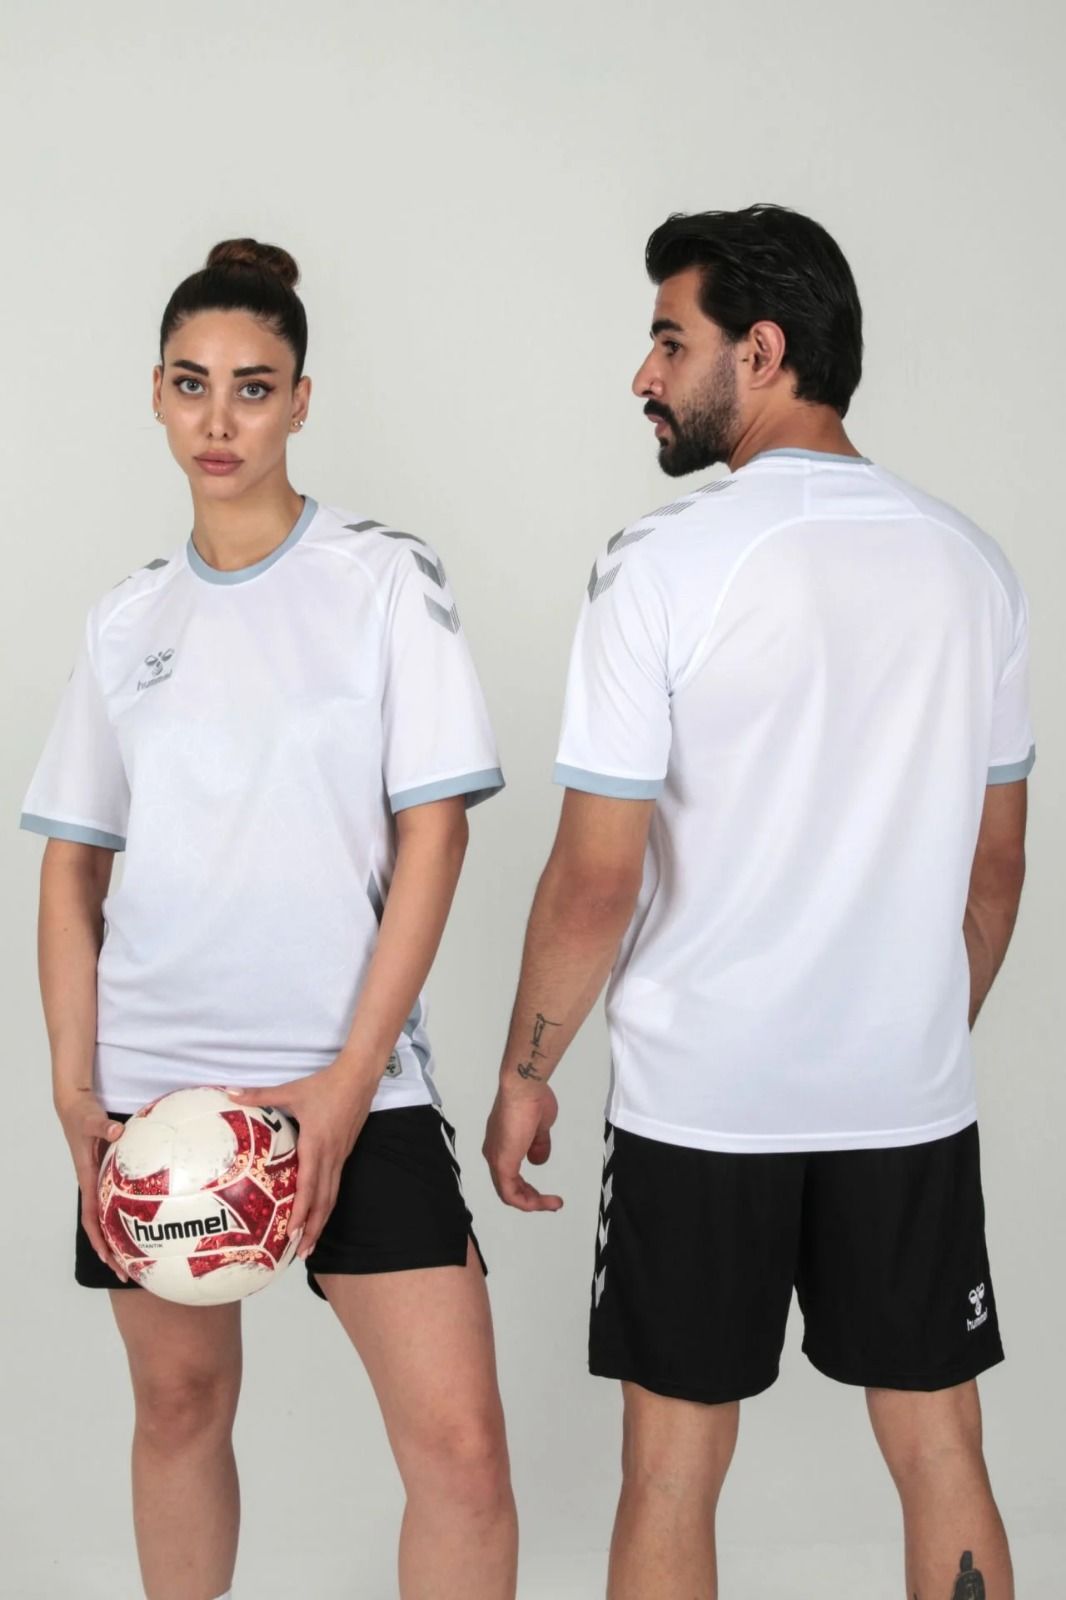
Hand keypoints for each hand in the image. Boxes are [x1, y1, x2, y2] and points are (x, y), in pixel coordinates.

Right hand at [56, 1088, 127, 1280]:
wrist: (76, 1106)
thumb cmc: (82, 1115)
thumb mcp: (91, 1120)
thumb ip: (104, 1127)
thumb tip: (117, 1132)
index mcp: (87, 1179)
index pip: (91, 1218)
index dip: (99, 1240)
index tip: (109, 1259)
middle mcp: (95, 1185)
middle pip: (101, 1226)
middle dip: (112, 1251)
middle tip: (129, 1273)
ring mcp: (103, 1181)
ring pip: (110, 1215)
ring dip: (121, 1237)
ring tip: (141, 1257)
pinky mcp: (111, 1173)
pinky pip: (120, 1197)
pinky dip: (130, 1211)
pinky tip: (152, 1217)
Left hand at [228, 1061, 374, 1258]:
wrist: (360, 1077)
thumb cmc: (325, 1085)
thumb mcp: (292, 1090)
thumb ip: (261, 1095)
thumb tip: (230, 1093)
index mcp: (316, 1145)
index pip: (309, 1186)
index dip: (302, 1212)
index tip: (292, 1233)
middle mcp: (331, 1156)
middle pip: (324, 1201)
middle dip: (313, 1229)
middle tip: (300, 1253)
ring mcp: (340, 1156)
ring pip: (332, 1196)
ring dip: (323, 1221)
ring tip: (311, 1244)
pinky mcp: (345, 1152)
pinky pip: (336, 1184)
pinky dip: (327, 1204)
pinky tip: (320, 1212)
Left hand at [483, 1082, 562, 1211]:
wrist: (524, 1088)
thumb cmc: (532, 1099)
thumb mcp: (540, 1127)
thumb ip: (538, 1145)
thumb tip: (537, 1160)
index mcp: (502, 1143)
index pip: (510, 1174)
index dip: (527, 1188)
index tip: (546, 1193)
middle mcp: (494, 1153)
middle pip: (508, 1187)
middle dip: (531, 1198)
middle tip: (550, 1203)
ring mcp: (496, 1159)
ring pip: (509, 1193)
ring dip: (532, 1202)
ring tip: (552, 1204)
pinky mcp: (502, 1163)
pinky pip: (510, 1193)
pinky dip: (527, 1202)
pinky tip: (542, 1203)